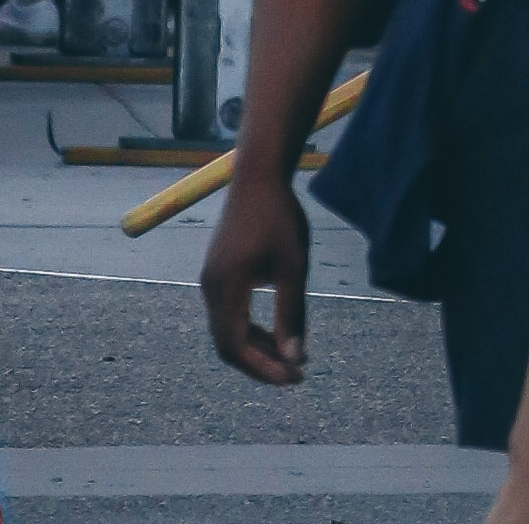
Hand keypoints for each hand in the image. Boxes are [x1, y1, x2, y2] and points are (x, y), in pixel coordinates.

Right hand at [200, 169, 309, 384]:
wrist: (258, 175)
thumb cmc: (280, 216)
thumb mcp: (293, 266)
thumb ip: (291, 313)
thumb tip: (294, 358)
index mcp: (225, 288)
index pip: (235, 346)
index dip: (262, 368)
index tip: (293, 378)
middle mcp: (210, 289)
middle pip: (227, 344)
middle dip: (259, 364)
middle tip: (294, 374)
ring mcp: (210, 282)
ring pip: (227, 331)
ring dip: (255, 348)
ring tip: (289, 358)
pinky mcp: (217, 274)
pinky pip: (228, 315)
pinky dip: (249, 330)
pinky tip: (274, 334)